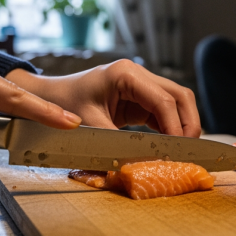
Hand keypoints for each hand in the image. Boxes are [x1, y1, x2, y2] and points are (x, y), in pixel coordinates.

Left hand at [6, 59, 200, 137]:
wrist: (48, 98)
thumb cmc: (63, 104)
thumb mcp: (89, 125)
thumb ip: (116, 142)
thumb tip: (141, 161)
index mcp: (126, 73)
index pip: (163, 99)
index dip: (175, 125)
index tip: (177, 149)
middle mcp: (138, 74)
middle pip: (179, 95)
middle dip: (187, 122)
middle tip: (188, 149)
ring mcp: (140, 85)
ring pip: (176, 102)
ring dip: (182, 125)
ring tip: (181, 150)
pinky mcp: (139, 99)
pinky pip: (163, 111)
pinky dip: (169, 127)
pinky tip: (168, 145)